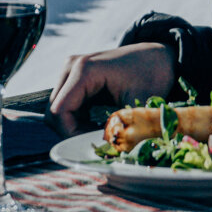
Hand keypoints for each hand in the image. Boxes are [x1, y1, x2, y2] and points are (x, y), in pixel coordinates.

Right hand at [46, 42, 175, 135]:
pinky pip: (65, 104)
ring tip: (99, 130)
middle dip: (72, 131)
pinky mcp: (73, 76)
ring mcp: (71, 69)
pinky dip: (77, 118)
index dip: (71, 133)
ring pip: (58, 109)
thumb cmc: (150, 76)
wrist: (157, 57)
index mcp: (85, 70)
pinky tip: (96, 122)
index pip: (60, 110)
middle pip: (54, 111)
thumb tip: (107, 153)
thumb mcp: (138, 104)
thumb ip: (121, 128)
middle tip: (97, 140)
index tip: (93, 143)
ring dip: (74, 125)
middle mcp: (72, 66)